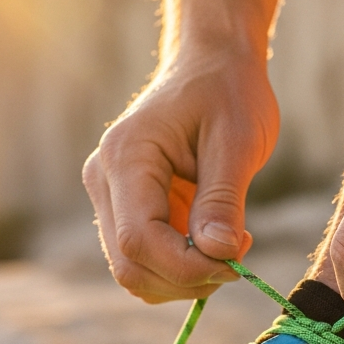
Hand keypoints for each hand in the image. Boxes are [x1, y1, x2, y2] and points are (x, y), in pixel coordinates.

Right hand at [83, 44, 278, 302]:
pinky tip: (214, 240)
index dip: (186, 266)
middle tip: (237, 258)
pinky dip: (182, 267)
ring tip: (229, 243)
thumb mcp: (238, 141)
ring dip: (186, 277)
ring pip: (135, 271)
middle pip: (129, 265)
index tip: (236, 261)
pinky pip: (147, 260)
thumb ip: (224, 199)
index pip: (137, 239)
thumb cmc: (229, 92)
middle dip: (186, 278)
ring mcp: (111, 197)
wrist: (213, 65)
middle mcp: (104, 180)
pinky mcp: (127, 210)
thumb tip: (219, 253)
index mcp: (126, 157)